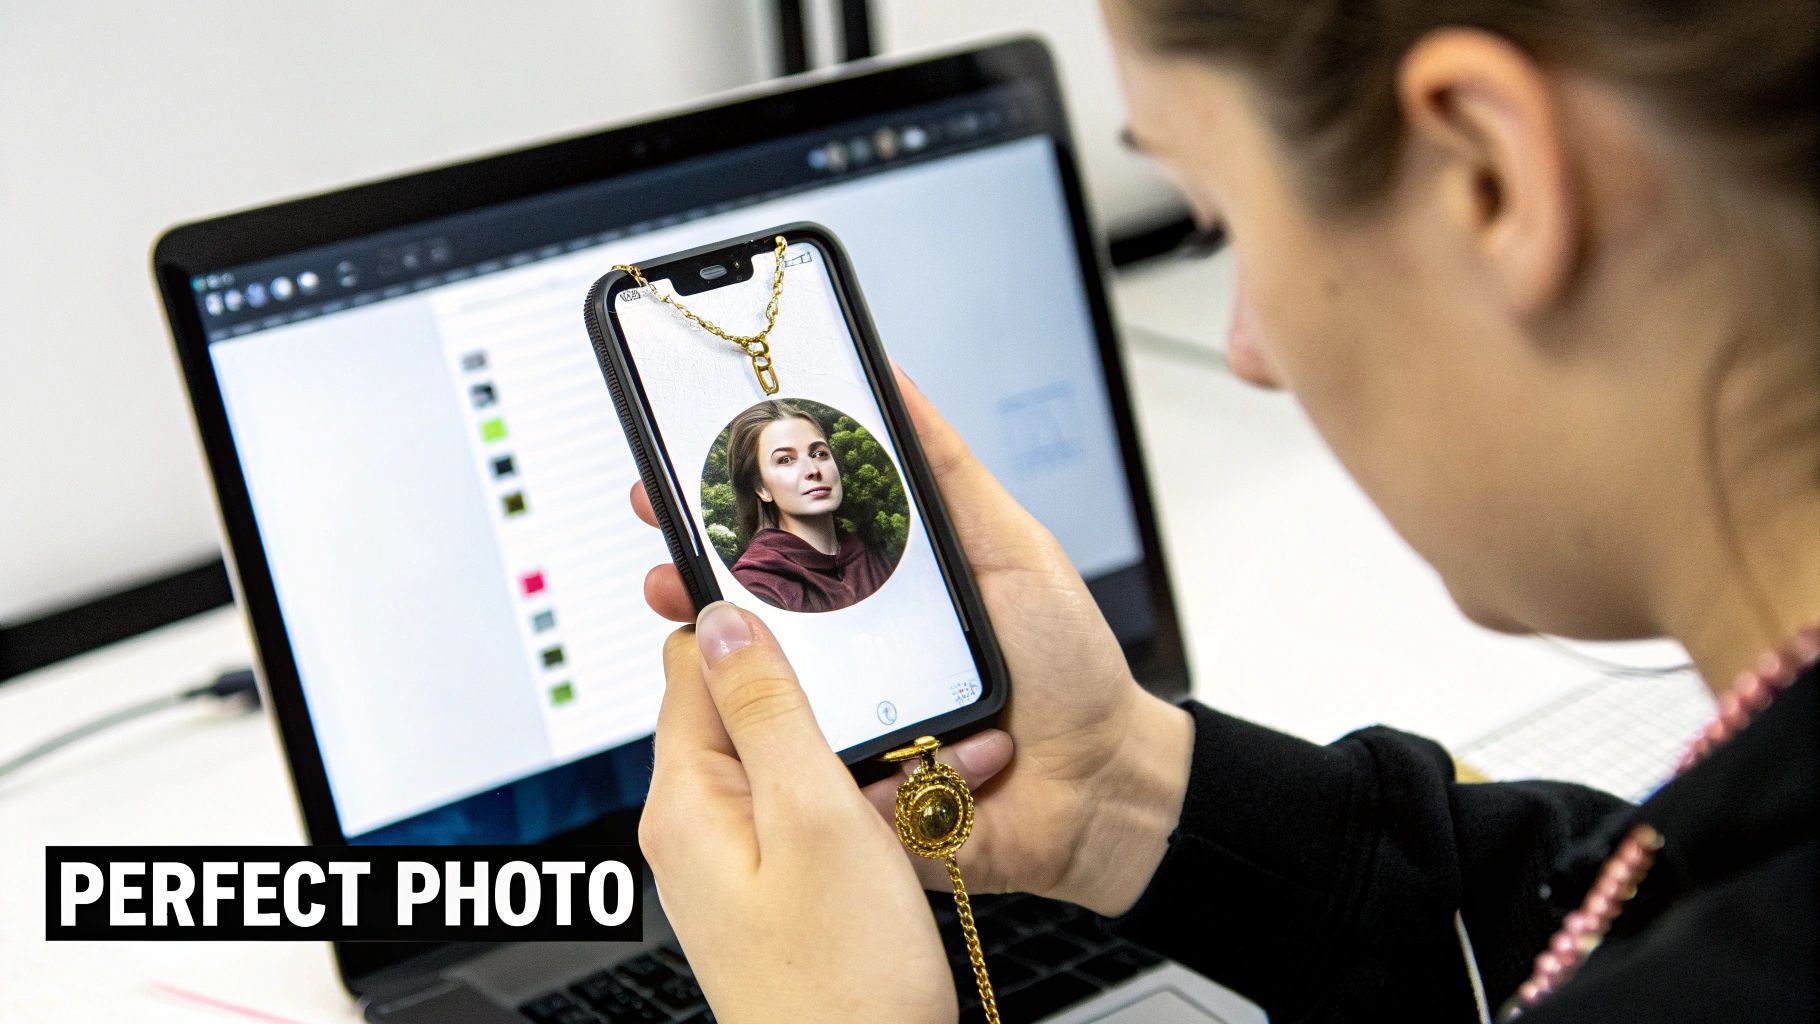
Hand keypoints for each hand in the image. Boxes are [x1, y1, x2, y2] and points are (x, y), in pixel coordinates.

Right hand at [634, 369, 1193, 916]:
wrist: (1103, 786)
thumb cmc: (1068, 667)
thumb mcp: (1013, 546)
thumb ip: (948, 473)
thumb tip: (893, 378)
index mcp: (879, 588)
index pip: (785, 538)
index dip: (726, 505)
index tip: (678, 471)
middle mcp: (850, 650)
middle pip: (750, 609)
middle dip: (691, 572)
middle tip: (664, 540)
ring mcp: (844, 717)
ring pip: (755, 685)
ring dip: (713, 654)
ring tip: (690, 611)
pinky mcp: (849, 781)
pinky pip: (795, 762)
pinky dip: (776, 737)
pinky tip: (762, 707)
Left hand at [641, 602, 955, 1023]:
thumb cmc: (841, 984)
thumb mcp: (813, 817)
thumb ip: (768, 709)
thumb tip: (722, 620)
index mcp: (688, 797)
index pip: (699, 661)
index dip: (758, 621)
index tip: (819, 601)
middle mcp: (700, 824)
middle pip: (752, 706)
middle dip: (830, 691)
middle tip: (900, 694)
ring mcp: (740, 859)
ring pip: (796, 757)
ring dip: (861, 745)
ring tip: (933, 758)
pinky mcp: (782, 887)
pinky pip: (816, 809)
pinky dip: (866, 797)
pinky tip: (915, 809)